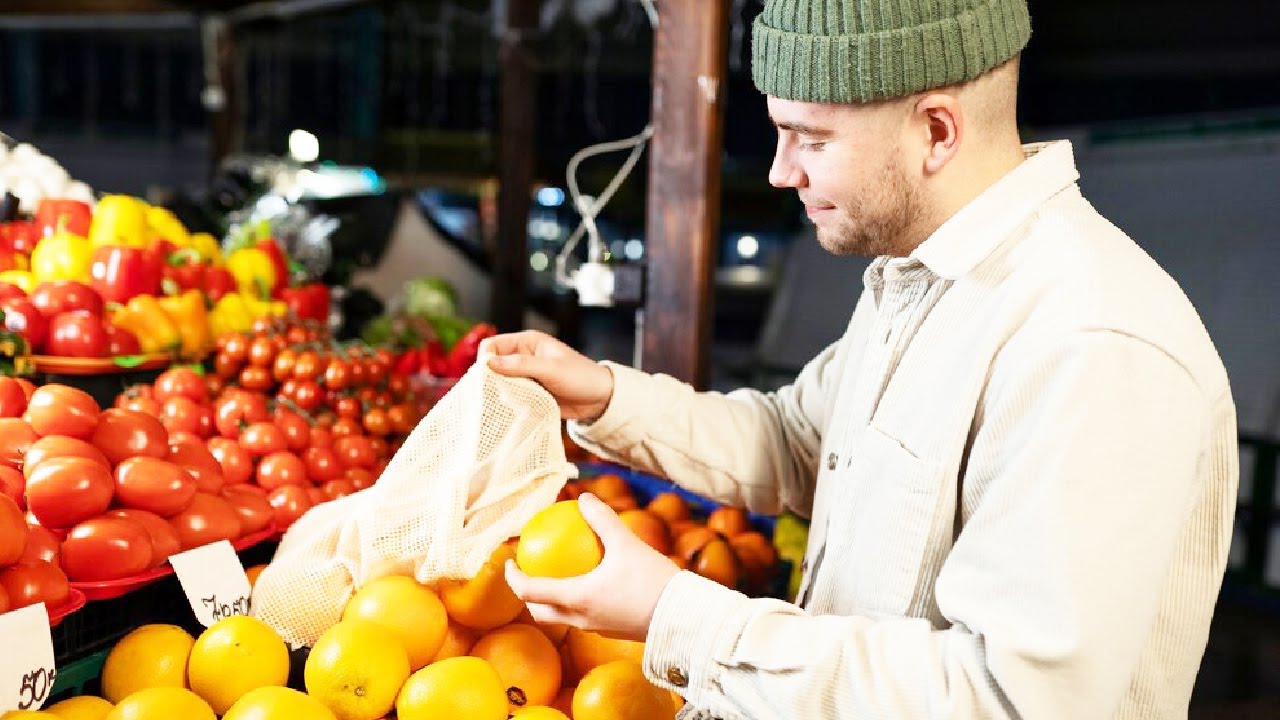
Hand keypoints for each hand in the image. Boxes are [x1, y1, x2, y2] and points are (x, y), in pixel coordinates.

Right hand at [479, 330, 614, 420]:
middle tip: (487, 395)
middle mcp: (522, 357)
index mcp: (527, 342)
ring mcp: (524, 376)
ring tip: (495, 405)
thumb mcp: (551, 369)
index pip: (493, 345)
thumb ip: (521, 365)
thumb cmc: (581, 377)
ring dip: (496, 393)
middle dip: (488, 379)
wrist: (600, 399)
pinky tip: (505, 412)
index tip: (484, 377)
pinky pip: (509, 396)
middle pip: (492, 365)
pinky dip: (506, 403)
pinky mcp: (528, 393)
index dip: (485, 359)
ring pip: (499, 382)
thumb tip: (489, 363)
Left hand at [504, 493, 680, 641]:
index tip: (510, 561)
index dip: (513, 577)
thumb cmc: (652, 581)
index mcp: (576, 598)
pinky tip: (594, 584)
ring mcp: (597, 629)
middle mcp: (581, 619)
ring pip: (563, 618)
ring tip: (560, 576)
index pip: (529, 591)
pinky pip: (585, 618)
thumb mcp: (626, 543)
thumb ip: (603, 519)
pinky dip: (578, 603)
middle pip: (541, 611)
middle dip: (529, 594)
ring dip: (553, 600)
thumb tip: (584, 498)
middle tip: (530, 572)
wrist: (683, 618)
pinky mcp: (613, 632)